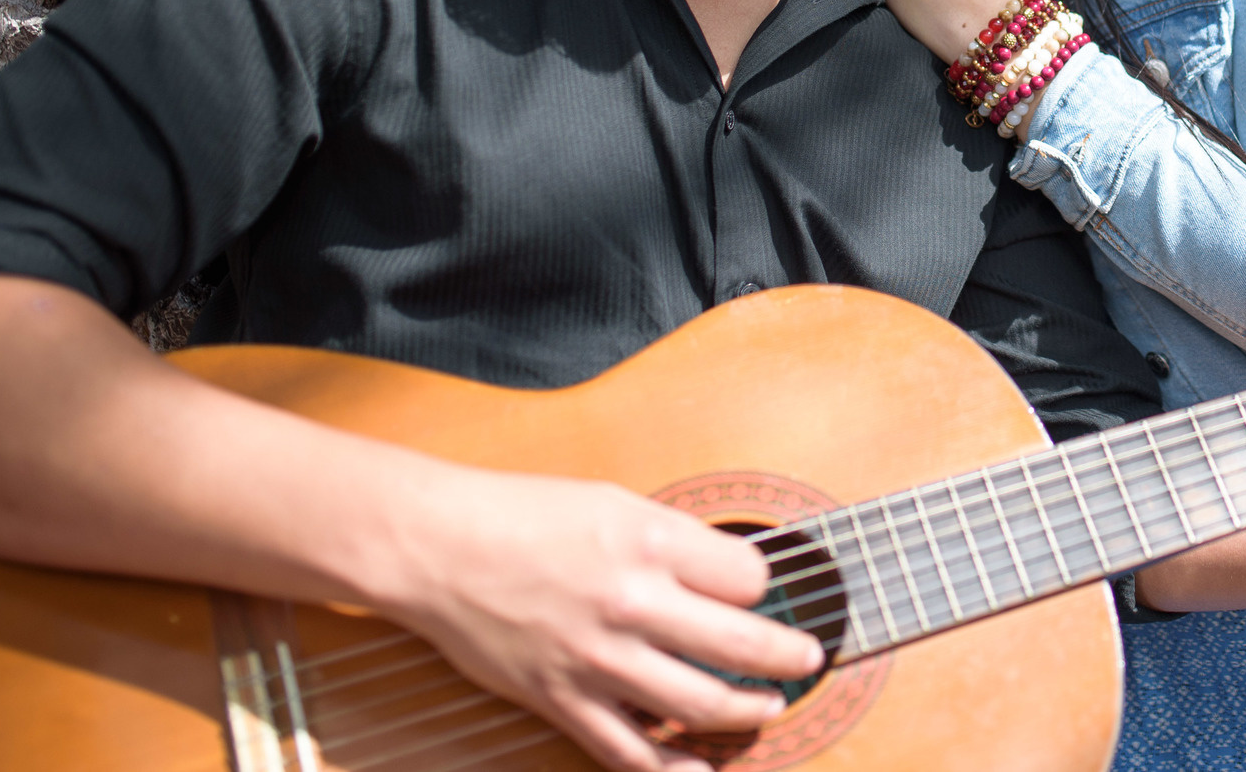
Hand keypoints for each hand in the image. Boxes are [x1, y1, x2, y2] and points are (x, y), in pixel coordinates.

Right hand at [378, 467, 826, 771]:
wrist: (437, 547)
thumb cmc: (521, 513)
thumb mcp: (613, 501)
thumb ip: (671, 541)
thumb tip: (724, 575)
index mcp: (651, 541)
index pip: (749, 577)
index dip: (765, 586)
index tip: (763, 592)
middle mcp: (634, 602)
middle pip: (744, 643)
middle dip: (789, 657)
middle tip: (807, 660)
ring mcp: (600, 658)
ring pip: (701, 704)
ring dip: (748, 712)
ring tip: (767, 709)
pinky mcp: (564, 699)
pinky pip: (632, 752)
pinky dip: (676, 771)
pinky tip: (703, 770)